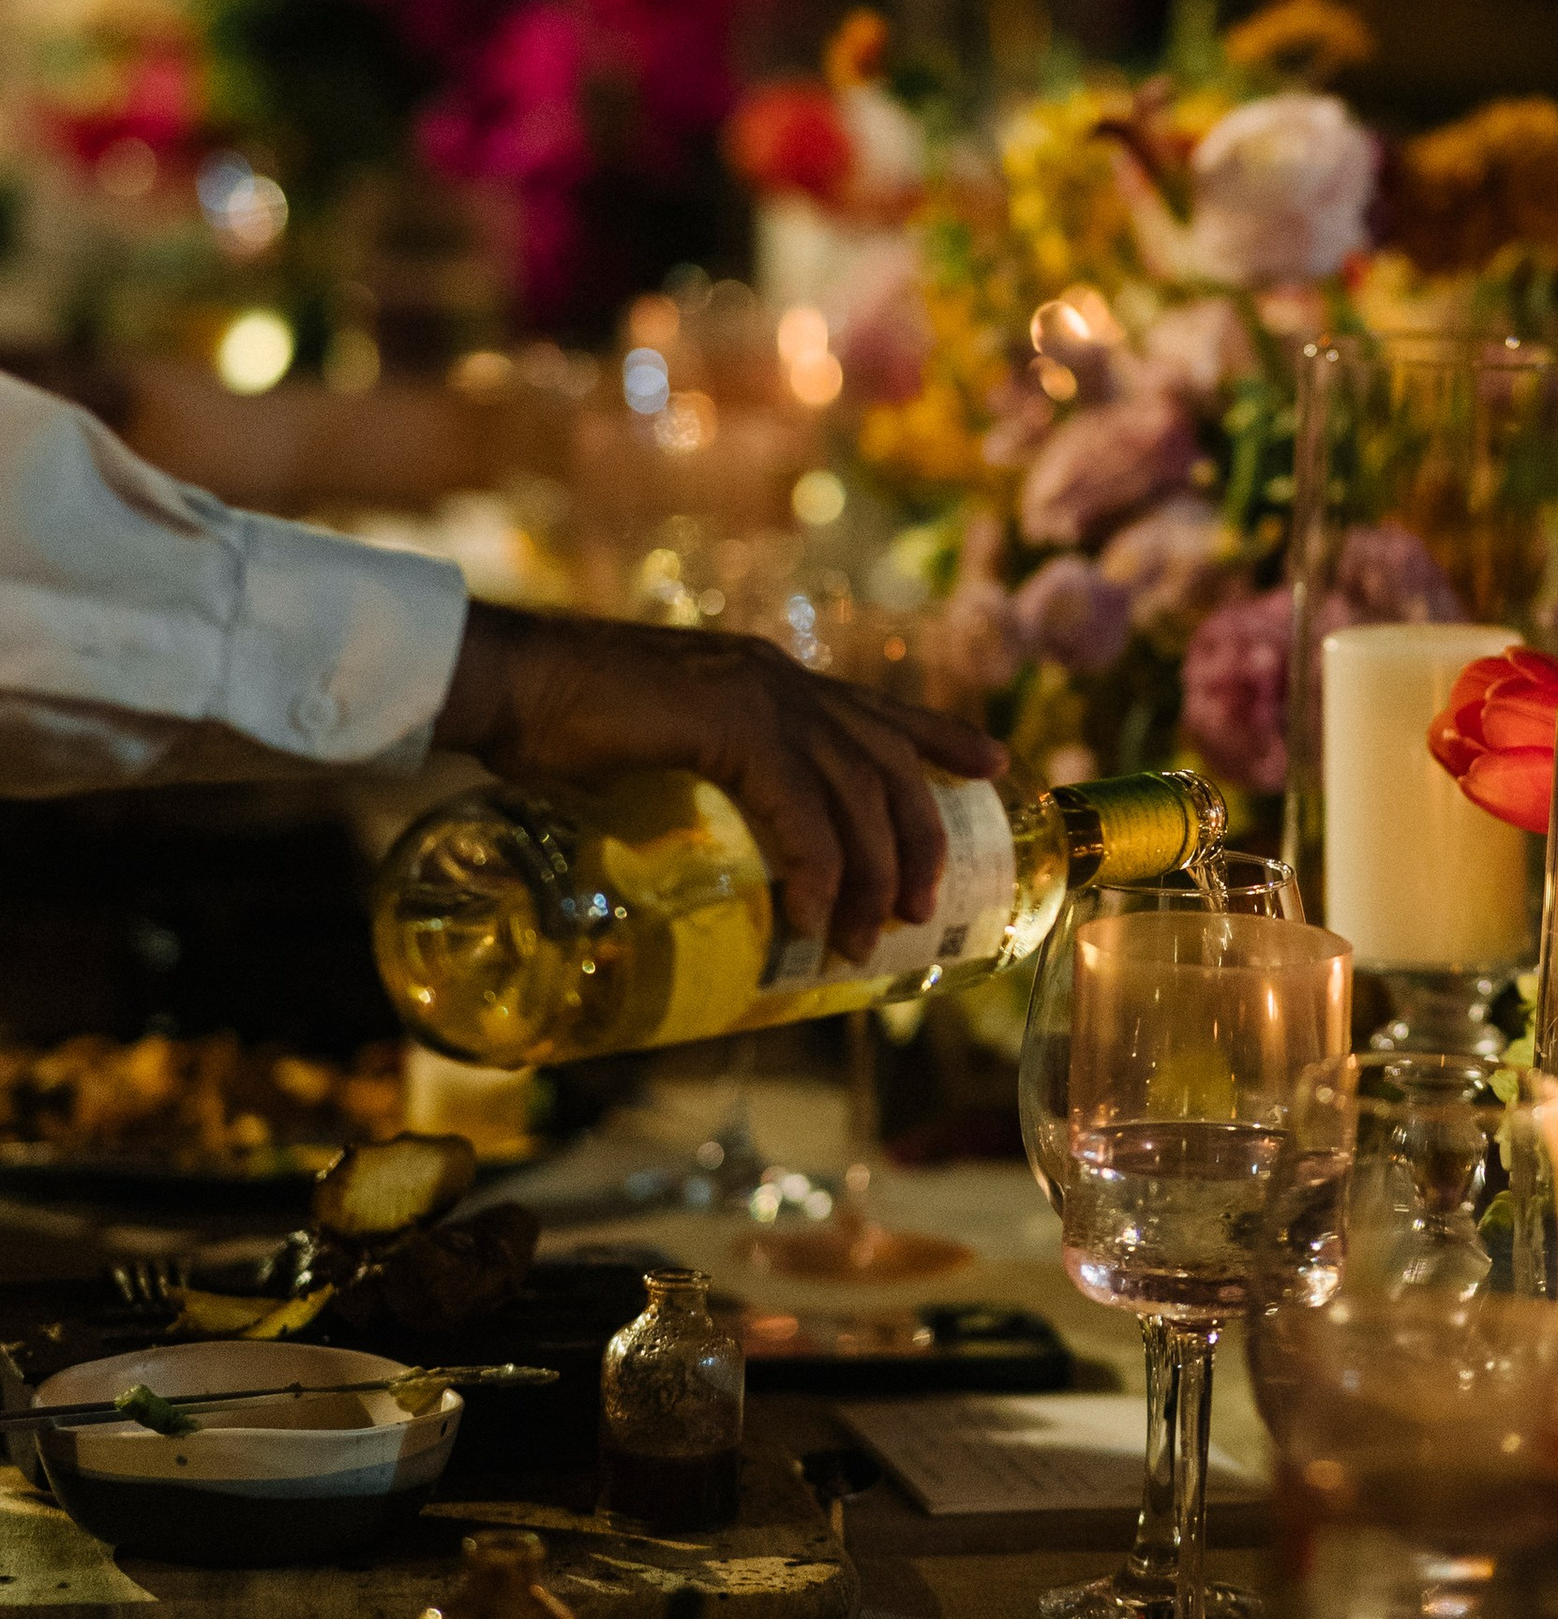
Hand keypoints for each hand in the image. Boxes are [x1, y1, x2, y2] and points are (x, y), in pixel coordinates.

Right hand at [438, 605, 1007, 964]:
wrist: (500, 682)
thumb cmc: (554, 726)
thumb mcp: (651, 753)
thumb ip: (695, 786)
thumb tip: (701, 860)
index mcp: (768, 679)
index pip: (877, 711)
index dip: (943, 737)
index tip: (996, 765)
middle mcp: (779, 680)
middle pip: (887, 764)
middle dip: (917, 841)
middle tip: (920, 908)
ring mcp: (758, 696)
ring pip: (857, 794)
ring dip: (869, 876)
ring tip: (866, 940)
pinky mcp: (729, 723)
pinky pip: (799, 811)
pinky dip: (815, 871)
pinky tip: (815, 918)